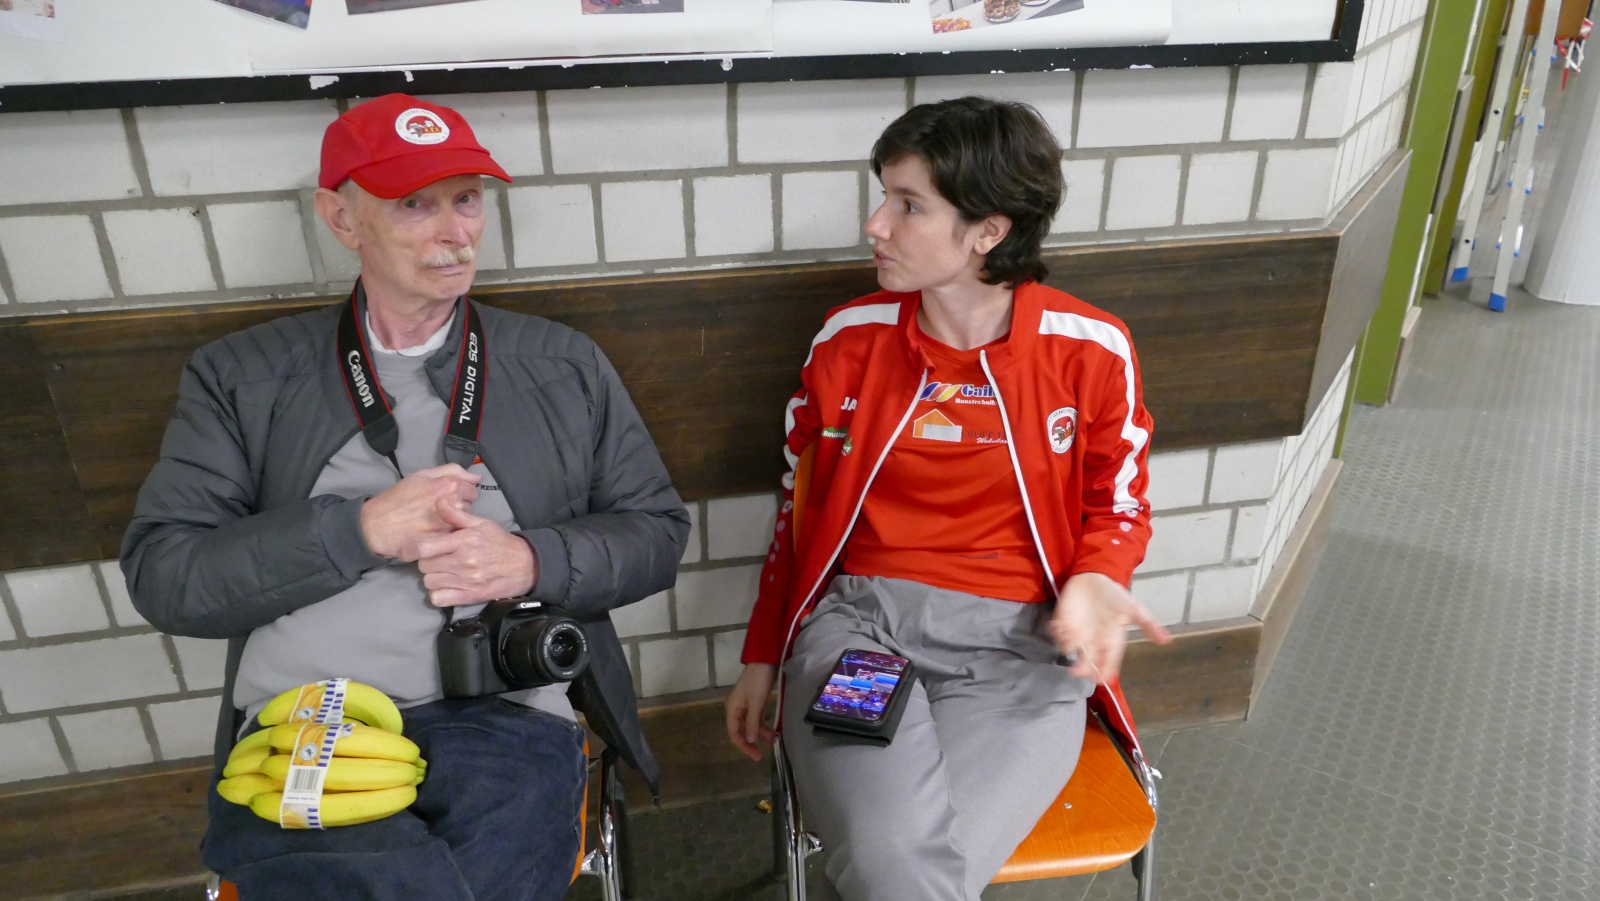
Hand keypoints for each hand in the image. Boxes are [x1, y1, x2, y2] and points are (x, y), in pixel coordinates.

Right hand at [359, 464, 480, 561]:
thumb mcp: (422, 475)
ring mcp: (449, 525)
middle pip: (469, 509)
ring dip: (453, 524)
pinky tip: (433, 535)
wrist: (377, 525)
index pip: (472, 492)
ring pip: (462, 524)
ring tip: (434, 524)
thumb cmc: (398, 498)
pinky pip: (454, 539)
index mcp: (449, 486)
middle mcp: (453, 505)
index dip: (461, 495)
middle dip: (458, 510)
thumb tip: (476, 477)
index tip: (448, 499)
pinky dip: (446, 538)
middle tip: (438, 512)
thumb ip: (452, 471)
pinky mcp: (443, 542)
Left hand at [415, 502, 537, 606]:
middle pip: (424, 566)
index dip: (417, 547)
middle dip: (427, 561)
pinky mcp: (469, 597)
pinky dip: (439, 594)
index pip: (425, 548)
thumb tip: (438, 501)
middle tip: (438, 558)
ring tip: (444, 571)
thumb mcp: (481, 523)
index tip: (422, 547)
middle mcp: (463, 562)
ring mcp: (466, 581)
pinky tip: (447, 586)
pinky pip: (438, 599)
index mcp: (464, 541)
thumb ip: (457, 513)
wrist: (525, 566)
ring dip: (433, 577)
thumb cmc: (499, 542)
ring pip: (429, 582)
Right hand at [724, 663, 776, 761]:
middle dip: (750, 743)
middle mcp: (737, 709)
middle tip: (761, 755)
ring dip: (760, 734)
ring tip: (772, 741)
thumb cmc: (758, 681)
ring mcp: (746, 706)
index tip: (755, 756)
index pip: (734, 733)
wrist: (766, 661)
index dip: (743, 746)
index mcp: (732, 709)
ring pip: (750, 726)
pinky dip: (763, 726)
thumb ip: (752, 722)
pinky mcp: (755, 703)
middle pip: (740, 731)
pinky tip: (772, 732)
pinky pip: (757, 719)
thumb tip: (749, 741)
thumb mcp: (756, 702)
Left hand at [1048, 572, 1172, 682]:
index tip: (1100, 679)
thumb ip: (1148, 624)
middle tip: (1077, 671)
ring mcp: (1076, 634)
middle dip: (1082, 668)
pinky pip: (1057, 634)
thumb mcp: (1134, 608)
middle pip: (1086, 663)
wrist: (1095, 578)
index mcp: (1109, 642)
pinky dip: (1055, 632)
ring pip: (1069, 649)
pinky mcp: (1062, 624)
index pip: (1107, 663)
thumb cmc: (1115, 597)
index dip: (1103, 672)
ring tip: (1070, 638)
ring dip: (1067, 646)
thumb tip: (1167, 640)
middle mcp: (1092, 643)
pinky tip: (1058, 625)